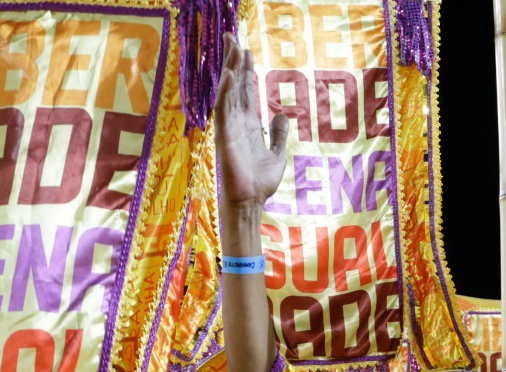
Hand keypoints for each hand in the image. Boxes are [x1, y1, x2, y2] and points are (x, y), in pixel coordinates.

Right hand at [216, 33, 288, 208]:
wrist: (252, 200)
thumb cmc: (261, 182)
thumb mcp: (277, 154)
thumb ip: (279, 135)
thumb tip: (282, 116)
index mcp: (249, 124)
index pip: (246, 91)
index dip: (245, 70)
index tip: (245, 49)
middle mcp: (237, 122)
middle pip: (234, 85)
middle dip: (234, 61)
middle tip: (233, 37)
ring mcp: (229, 127)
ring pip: (228, 91)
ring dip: (229, 68)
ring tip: (232, 46)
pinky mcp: (224, 135)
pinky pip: (223, 109)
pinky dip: (225, 92)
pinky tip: (228, 75)